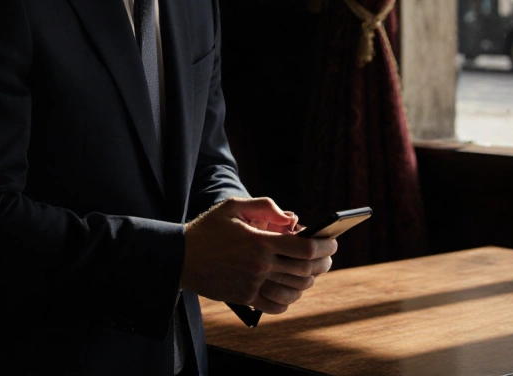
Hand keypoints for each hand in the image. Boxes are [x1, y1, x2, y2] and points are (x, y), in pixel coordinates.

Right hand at [180, 197, 335, 314]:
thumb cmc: (208, 229)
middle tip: (327, 256)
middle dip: (323, 263)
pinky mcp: (245, 298)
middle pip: (305, 271)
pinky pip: (276, 305)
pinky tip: (290, 290)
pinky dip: (289, 300)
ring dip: (308, 282)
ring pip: (294, 290)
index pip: (304, 249)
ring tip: (310, 272)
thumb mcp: (233, 207)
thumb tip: (291, 218)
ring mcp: (253, 285)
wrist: (180, 257)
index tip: (332, 241)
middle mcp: (259, 266)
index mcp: (260, 242)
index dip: (325, 246)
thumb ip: (265, 207)